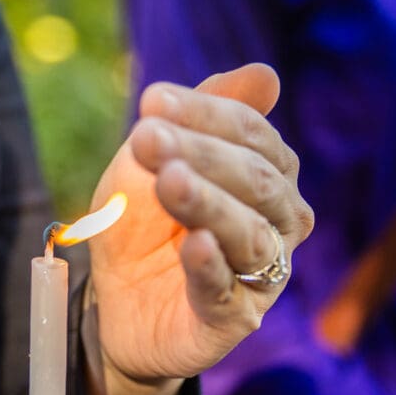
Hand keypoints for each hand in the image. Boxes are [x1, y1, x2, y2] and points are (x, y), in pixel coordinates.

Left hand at [89, 63, 313, 382]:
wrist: (116, 300)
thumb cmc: (143, 224)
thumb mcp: (157, 164)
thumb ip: (203, 120)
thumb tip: (265, 75)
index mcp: (269, 176)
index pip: (251, 135)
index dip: (205, 114)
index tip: (152, 101)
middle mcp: (279, 223)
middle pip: (256, 180)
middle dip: (202, 154)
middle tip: (147, 138)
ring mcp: (261, 274)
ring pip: (248, 234)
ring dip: (207, 203)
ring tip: (169, 181)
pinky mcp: (234, 319)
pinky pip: (226, 290)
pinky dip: (211, 266)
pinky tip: (192, 243)